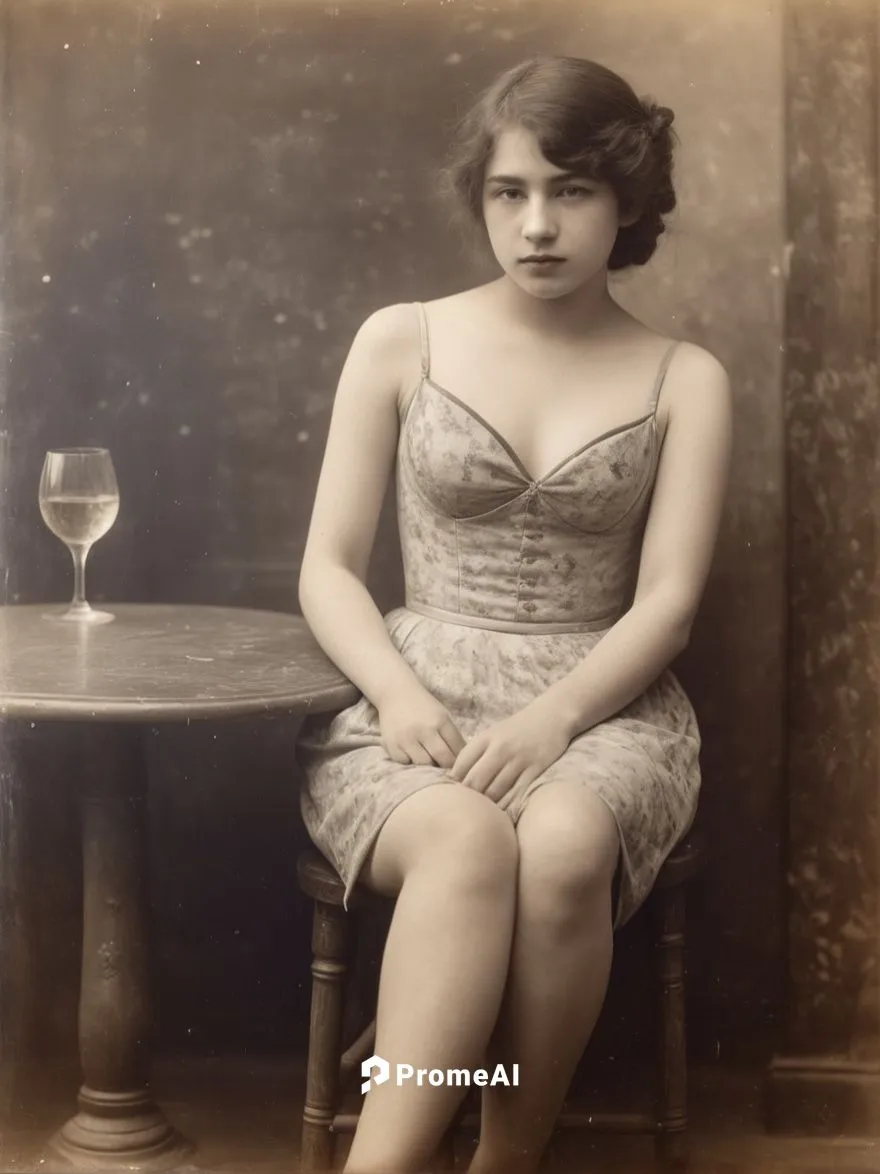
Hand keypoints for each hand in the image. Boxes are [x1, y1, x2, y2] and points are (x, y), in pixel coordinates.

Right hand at [377, 685, 466, 767]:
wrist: (394, 693)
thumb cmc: (423, 706)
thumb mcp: (442, 715)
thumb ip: (451, 736)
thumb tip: (462, 761)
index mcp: (440, 720)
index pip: (457, 748)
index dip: (460, 760)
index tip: (459, 764)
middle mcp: (423, 729)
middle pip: (442, 758)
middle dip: (446, 766)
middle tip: (445, 768)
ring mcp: (406, 738)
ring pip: (423, 764)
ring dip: (428, 765)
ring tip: (428, 760)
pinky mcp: (391, 745)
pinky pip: (405, 763)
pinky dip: (410, 762)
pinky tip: (412, 754)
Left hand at [449, 699, 573, 801]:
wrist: (551, 716)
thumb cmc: (517, 729)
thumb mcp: (492, 734)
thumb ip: (475, 753)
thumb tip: (455, 780)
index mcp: (485, 738)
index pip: (460, 766)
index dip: (453, 784)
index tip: (454, 794)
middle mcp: (500, 749)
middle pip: (475, 781)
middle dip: (468, 798)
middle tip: (468, 809)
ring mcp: (518, 760)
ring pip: (494, 792)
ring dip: (487, 806)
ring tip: (484, 814)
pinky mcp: (536, 770)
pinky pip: (516, 795)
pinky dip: (507, 807)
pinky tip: (503, 813)